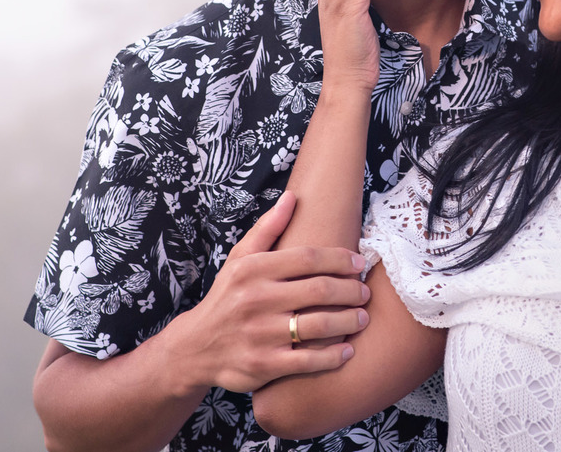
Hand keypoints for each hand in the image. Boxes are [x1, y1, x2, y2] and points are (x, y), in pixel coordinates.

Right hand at [163, 193, 370, 394]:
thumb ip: (267, 229)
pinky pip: (308, 361)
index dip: (340, 258)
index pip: (308, 257)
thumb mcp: (239, 260)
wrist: (195, 347)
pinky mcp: (264, 365)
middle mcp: (256, 299)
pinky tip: (347, 350)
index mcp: (253, 269)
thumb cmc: (227, 298)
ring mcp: (260, 334)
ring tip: (363, 317)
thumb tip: (293, 196)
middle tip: (365, 292)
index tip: (359, 262)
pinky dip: (333, 356)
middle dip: (351, 290)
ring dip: (349, 320)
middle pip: (320, 289)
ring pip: (320, 325)